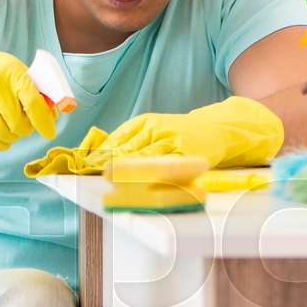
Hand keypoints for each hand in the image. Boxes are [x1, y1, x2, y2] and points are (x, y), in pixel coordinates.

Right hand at [0, 15, 56, 149]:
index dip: (44, 121)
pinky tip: (0, 139)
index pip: (34, 103)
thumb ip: (33, 90)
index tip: (49, 132)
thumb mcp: (13, 70)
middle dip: (25, 130)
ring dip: (11, 137)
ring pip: (3, 134)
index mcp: (13, 74)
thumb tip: (52, 114)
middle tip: (24, 126)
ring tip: (10, 130)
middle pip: (19, 124)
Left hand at [95, 96, 284, 167]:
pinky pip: (165, 169)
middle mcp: (158, 128)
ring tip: (111, 183)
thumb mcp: (158, 130)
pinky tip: (140, 186)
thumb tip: (104, 161)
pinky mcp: (186, 155)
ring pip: (143, 160)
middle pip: (127, 149)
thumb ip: (134, 142)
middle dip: (109, 165)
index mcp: (148, 121)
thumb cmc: (184, 133)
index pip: (118, 138)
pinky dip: (151, 178)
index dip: (102, 155)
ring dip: (125, 173)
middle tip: (95, 177)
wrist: (220, 128)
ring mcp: (173, 141)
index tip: (86, 167)